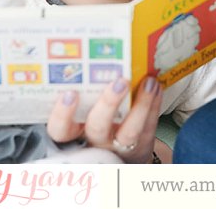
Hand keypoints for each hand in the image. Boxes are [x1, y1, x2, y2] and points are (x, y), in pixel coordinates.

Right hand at [46, 76, 162, 163]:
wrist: (122, 157)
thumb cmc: (99, 125)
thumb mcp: (85, 114)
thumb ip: (85, 93)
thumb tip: (92, 57)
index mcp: (75, 131)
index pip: (59, 129)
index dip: (62, 114)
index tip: (69, 94)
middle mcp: (95, 141)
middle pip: (97, 127)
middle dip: (108, 103)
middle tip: (119, 81)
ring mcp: (119, 145)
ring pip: (129, 131)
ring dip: (140, 105)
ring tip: (148, 82)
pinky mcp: (141, 146)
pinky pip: (149, 126)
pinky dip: (154, 105)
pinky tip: (156, 87)